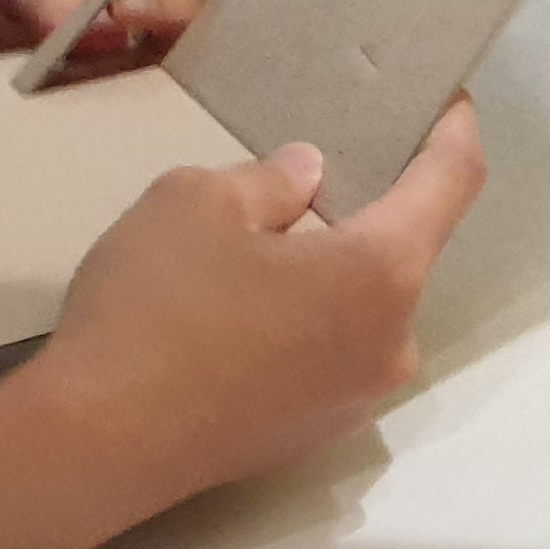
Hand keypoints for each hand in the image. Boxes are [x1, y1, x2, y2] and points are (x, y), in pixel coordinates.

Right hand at [0, 98, 490, 548]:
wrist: (95, 447)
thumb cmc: (154, 310)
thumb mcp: (195, 203)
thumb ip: (269, 182)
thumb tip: (308, 178)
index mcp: (382, 275)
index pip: (452, 183)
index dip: (454, 131)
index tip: (448, 101)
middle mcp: (393, 345)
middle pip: (400, 253)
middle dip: (364, 209)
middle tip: (314, 171)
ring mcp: (358, 401)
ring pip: (359, 309)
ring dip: (327, 271)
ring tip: (258, 244)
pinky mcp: (314, 436)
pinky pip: (327, 355)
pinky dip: (303, 322)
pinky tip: (238, 313)